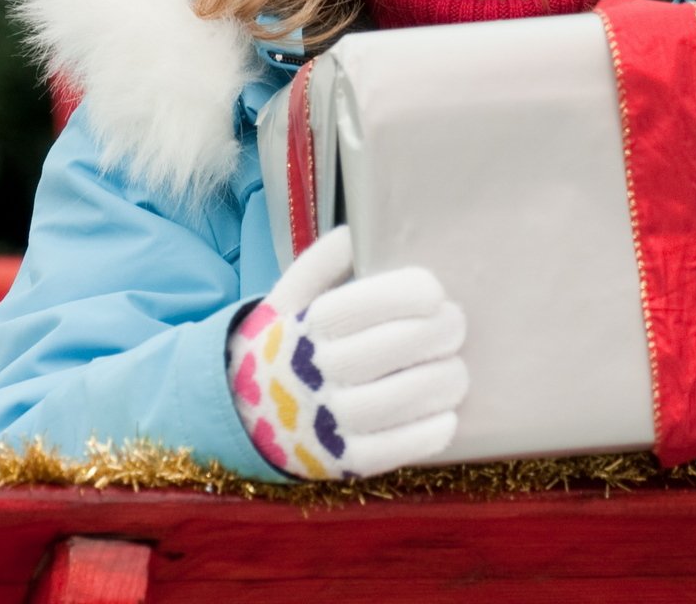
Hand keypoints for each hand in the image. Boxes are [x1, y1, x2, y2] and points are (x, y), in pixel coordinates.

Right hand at [225, 225, 467, 479]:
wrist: (239, 414)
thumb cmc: (284, 345)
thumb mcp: (288, 298)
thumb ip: (323, 264)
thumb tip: (358, 232)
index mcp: (302, 327)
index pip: (361, 305)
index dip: (406, 294)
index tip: (433, 292)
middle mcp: (313, 374)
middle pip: (392, 348)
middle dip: (438, 332)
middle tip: (455, 324)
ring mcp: (328, 422)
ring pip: (402, 399)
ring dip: (444, 380)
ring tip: (456, 369)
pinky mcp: (343, 463)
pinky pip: (399, 448)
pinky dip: (431, 429)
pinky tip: (445, 412)